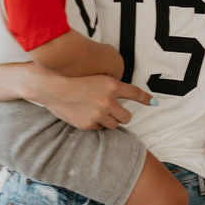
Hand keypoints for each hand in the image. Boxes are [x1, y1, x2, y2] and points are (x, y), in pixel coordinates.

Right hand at [22, 71, 153, 129]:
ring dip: (109, 121)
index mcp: (111, 85)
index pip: (135, 93)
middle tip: (113, 111)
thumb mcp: (94, 76)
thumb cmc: (71, 78)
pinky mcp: (88, 124)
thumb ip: (109, 86)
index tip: (154, 102)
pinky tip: (85, 114)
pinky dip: (95, 124)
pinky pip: (99, 129)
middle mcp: (107, 100)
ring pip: (114, 125)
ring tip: (96, 112)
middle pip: (127, 117)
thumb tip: (120, 95)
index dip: (146, 99)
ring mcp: (98, 114)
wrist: (50, 85)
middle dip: (122, 115)